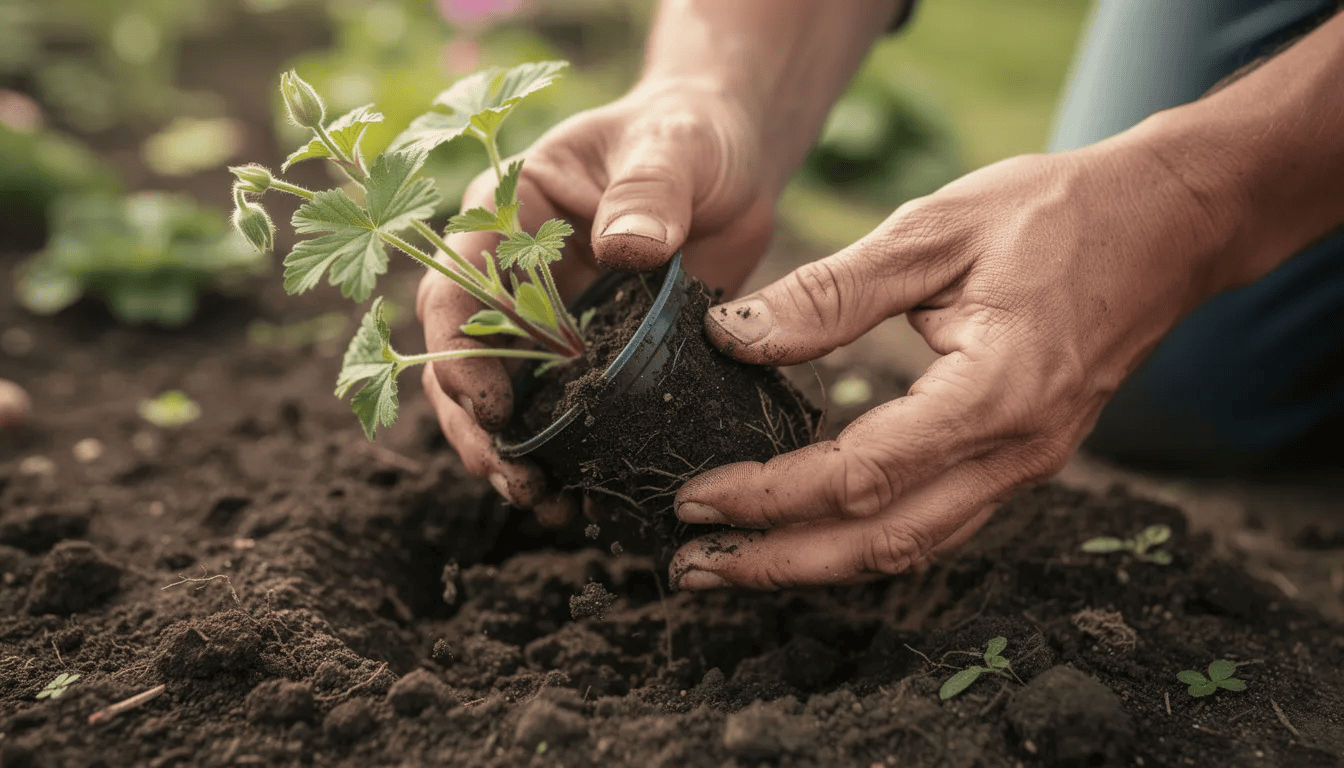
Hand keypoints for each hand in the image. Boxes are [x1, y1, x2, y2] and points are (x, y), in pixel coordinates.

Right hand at [418, 82, 776, 519]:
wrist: (724, 168)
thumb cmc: (687, 140)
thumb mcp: (672, 149)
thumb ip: (649, 191)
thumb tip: (626, 247)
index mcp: (506, 213)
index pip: (456, 282)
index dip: (457, 347)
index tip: (488, 402)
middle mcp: (510, 275)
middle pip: (461, 356)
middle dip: (474, 424)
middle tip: (511, 478)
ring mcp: (545, 323)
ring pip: (504, 397)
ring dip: (511, 454)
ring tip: (543, 502)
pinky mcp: (588, 359)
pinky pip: (563, 414)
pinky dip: (566, 457)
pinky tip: (584, 498)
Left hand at [669, 141, 1240, 589]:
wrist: (1170, 224)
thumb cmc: (1055, 213)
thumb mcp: (935, 231)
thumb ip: (832, 291)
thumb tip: (735, 337)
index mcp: (993, 394)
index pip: (858, 475)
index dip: (769, 496)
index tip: (695, 497)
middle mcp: (1015, 452)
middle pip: (880, 542)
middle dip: (778, 563)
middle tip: (691, 568)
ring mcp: (1026, 465)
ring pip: (909, 546)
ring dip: (816, 563)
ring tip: (734, 565)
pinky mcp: (1023, 459)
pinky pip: (936, 523)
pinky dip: (865, 539)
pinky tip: (812, 532)